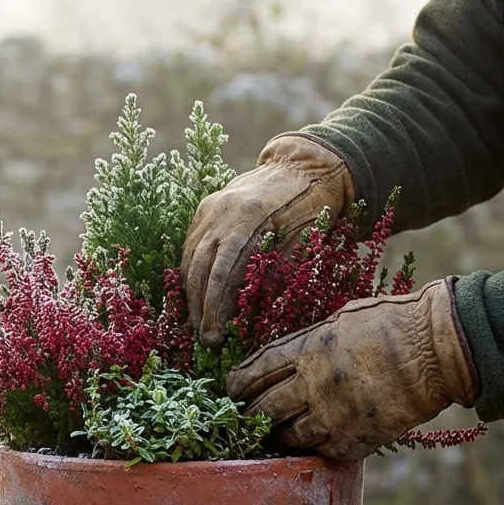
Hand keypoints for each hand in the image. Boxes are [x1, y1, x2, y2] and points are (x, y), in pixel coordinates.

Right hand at [182, 133, 353, 348]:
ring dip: (191, 295)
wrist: (304, 164)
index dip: (215, 309)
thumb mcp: (307, 239)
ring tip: (198, 324)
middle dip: (199, 309)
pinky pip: (190, 245)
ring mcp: (210, 208)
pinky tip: (196, 294)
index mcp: (247, 218)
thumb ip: (281, 272)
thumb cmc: (314, 205)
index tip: (215, 337)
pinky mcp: (205, 208)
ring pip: (189, 259)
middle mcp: (221, 212)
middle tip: (205, 340)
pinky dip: (190, 273)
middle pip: (198, 269)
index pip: (221, 273)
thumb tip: (259, 313)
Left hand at [225, 278, 479, 460]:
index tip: (231, 390)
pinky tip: (308, 443)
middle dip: (249, 415)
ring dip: (277, 435)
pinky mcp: (355, 440)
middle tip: (242, 417)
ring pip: (287, 436)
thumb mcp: (340, 319)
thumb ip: (308, 342)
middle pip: (264, 409)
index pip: (255, 372)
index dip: (238, 384)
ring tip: (273, 433)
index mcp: (306, 349)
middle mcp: (313, 385)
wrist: (438, 350)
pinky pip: (321, 450)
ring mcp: (333, 415)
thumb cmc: (392, 323)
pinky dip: (312, 447)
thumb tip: (285, 358)